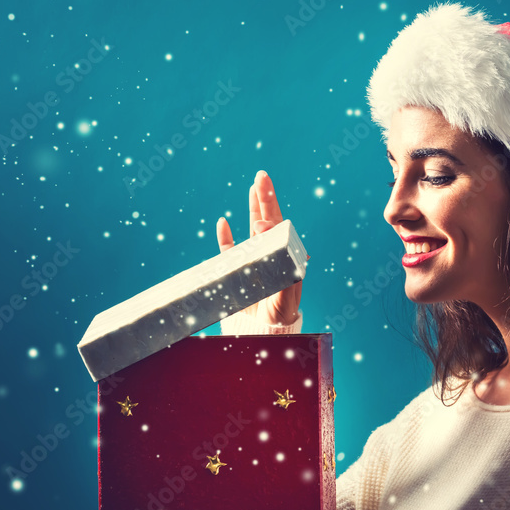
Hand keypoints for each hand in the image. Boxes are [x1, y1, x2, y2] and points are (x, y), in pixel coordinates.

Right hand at [217, 170, 303, 326]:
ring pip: (252, 230)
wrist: (265, 334)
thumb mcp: (286, 293)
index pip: (280, 228)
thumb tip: (267, 234)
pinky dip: (226, 237)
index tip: (262, 208)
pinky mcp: (238, 273)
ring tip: (253, 187)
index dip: (272, 213)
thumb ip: (281, 266)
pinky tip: (223, 222)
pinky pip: (230, 252)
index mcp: (286, 257)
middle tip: (262, 175)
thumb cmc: (280, 315)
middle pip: (267, 221)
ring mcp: (255, 261)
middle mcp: (272, 255)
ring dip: (253, 209)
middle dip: (265, 198)